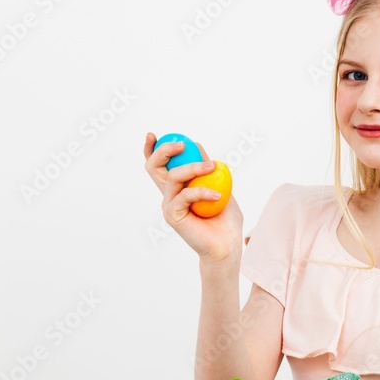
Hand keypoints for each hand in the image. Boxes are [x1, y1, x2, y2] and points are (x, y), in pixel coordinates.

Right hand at [143, 132, 242, 261]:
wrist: (227, 245)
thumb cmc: (225, 219)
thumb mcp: (219, 186)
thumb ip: (206, 168)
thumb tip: (197, 146)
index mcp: (178, 187)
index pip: (158, 166)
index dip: (151, 149)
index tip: (153, 134)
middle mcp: (169, 195)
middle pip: (153, 167)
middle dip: (163, 150)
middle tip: (181, 144)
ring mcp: (169, 205)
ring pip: (173, 177)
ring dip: (194, 167)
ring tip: (213, 167)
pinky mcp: (173, 216)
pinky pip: (185, 196)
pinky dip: (202, 192)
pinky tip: (218, 197)